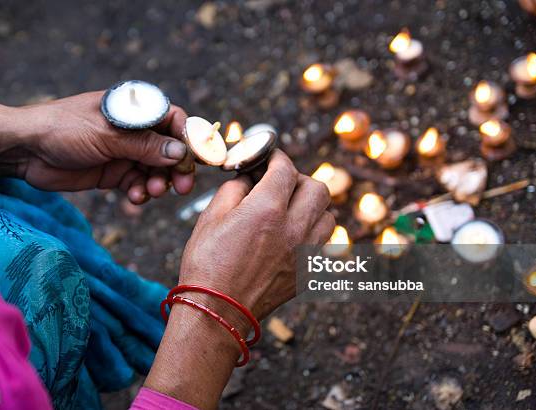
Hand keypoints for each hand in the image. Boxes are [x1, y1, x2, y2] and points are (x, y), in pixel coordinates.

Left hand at [19, 92, 192, 202]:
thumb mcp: (107, 136)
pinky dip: (140, 192)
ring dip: (158, 182)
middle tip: (181, 187)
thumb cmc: (63, 129)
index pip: (173, 120)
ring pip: (156, 169)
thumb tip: (181, 153)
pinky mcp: (114, 172)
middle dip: (177, 168)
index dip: (188, 139)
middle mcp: (133, 130)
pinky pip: (138, 183)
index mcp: (134, 109)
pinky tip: (134, 197)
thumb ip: (146, 146)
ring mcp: (124, 151)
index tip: (198, 161)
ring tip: (150, 192)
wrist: (26, 151)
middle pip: (169, 149)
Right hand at [180, 149, 334, 318]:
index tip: (270, 159)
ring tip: (290, 211)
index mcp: (267, 210)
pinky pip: (323, 244)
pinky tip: (291, 236)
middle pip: (318, 188)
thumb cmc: (207, 264)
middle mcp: (293, 229)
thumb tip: (250, 178)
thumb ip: (235, 189)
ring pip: (328, 216)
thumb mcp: (210, 217)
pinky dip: (312, 233)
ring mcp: (304, 253)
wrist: (216, 312)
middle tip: (279, 185)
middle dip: (299, 180)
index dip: (277, 158)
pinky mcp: (307, 273)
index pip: (285, 169)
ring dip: (312, 207)